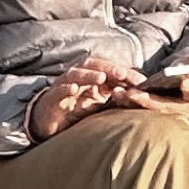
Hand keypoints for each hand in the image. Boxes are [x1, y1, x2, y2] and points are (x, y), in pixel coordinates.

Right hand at [29, 53, 156, 139]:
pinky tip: (74, 89)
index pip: (108, 69)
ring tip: (100, 77)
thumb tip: (139, 95)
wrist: (49, 122)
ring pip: (75, 74)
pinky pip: (58, 90)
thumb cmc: (76, 110)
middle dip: (108, 68)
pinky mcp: (52, 98)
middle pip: (93, 66)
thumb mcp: (99, 104)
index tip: (139, 80)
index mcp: (91, 77)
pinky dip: (66, 88)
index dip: (123, 72)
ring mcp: (64, 86)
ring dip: (88, 75)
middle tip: (121, 73)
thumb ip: (114, 97)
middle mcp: (78, 77)